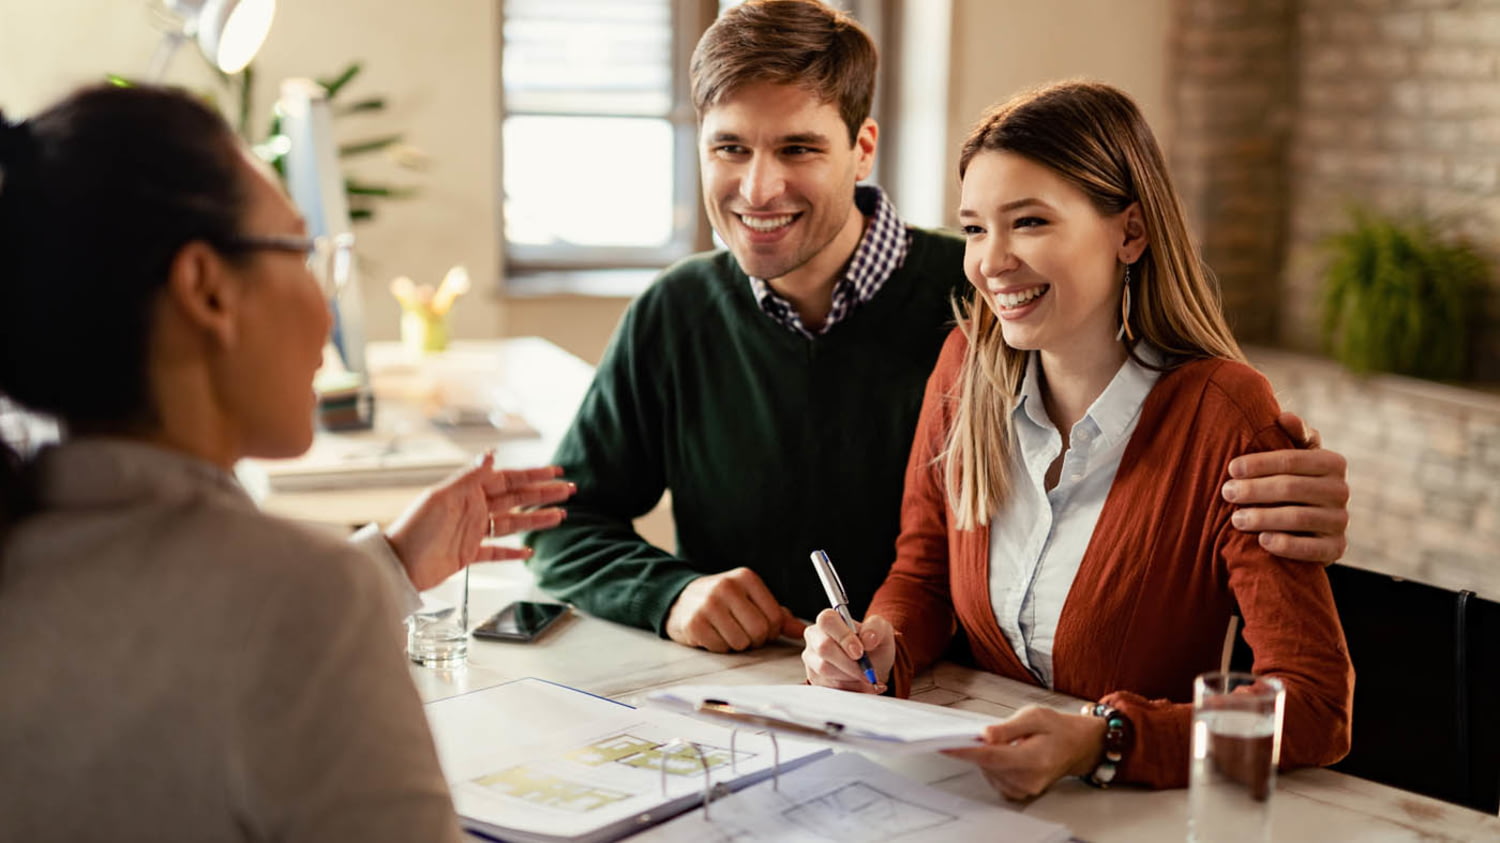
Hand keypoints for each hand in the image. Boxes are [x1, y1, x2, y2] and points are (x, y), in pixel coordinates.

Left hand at [386, 453, 573, 589]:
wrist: (398, 565)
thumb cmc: (414, 529)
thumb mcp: (442, 498)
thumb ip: (469, 477)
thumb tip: (491, 454)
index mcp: (468, 492)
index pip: (508, 480)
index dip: (533, 475)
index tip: (555, 471)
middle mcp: (473, 509)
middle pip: (515, 500)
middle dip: (542, 494)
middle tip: (568, 490)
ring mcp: (472, 532)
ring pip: (512, 524)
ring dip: (536, 520)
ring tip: (561, 516)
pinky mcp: (468, 554)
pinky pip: (496, 551)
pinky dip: (513, 552)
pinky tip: (529, 551)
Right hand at [664, 567, 805, 652]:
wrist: (680, 600)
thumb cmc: (723, 602)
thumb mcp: (750, 599)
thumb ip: (778, 615)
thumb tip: (804, 630)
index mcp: (747, 578)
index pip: (775, 617)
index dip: (770, 631)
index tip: (759, 628)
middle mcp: (727, 587)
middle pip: (759, 631)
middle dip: (754, 640)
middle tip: (742, 633)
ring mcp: (709, 604)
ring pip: (741, 642)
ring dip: (736, 645)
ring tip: (726, 631)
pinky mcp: (695, 623)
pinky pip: (720, 648)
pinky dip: (719, 647)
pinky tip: (712, 634)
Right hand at [801, 609, 894, 692]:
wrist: (872, 666)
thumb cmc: (873, 644)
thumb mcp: (882, 631)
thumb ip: (876, 628)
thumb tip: (867, 638)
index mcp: (829, 619)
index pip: (828, 621)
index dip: (843, 636)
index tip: (860, 652)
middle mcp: (815, 637)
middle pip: (823, 648)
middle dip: (849, 663)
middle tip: (867, 671)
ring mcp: (812, 658)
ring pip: (825, 670)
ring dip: (850, 677)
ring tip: (866, 678)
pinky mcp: (814, 677)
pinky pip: (828, 686)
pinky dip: (849, 688)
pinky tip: (861, 685)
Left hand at [942, 706, 1106, 800]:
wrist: (1077, 746)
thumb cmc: (1057, 729)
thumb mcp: (1034, 716)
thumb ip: (1007, 727)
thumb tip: (985, 735)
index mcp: (1034, 759)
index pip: (991, 757)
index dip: (966, 751)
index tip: (945, 745)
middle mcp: (1029, 780)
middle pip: (987, 764)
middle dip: (979, 747)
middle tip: (990, 731)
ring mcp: (1024, 789)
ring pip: (987, 771)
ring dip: (988, 755)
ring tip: (1008, 742)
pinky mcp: (1019, 793)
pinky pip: (994, 778)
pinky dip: (993, 765)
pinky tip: (1007, 754)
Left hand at [1221, 411, 1349, 564]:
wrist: (1309, 524)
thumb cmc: (1292, 479)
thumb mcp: (1295, 455)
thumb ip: (1293, 435)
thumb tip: (1284, 417)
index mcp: (1333, 462)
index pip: (1293, 460)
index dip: (1260, 463)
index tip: (1231, 468)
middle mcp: (1341, 490)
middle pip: (1292, 488)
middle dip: (1255, 490)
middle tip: (1226, 493)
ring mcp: (1340, 521)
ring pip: (1300, 517)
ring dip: (1264, 518)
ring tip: (1236, 519)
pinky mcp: (1337, 548)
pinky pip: (1313, 549)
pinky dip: (1287, 545)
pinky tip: (1262, 541)